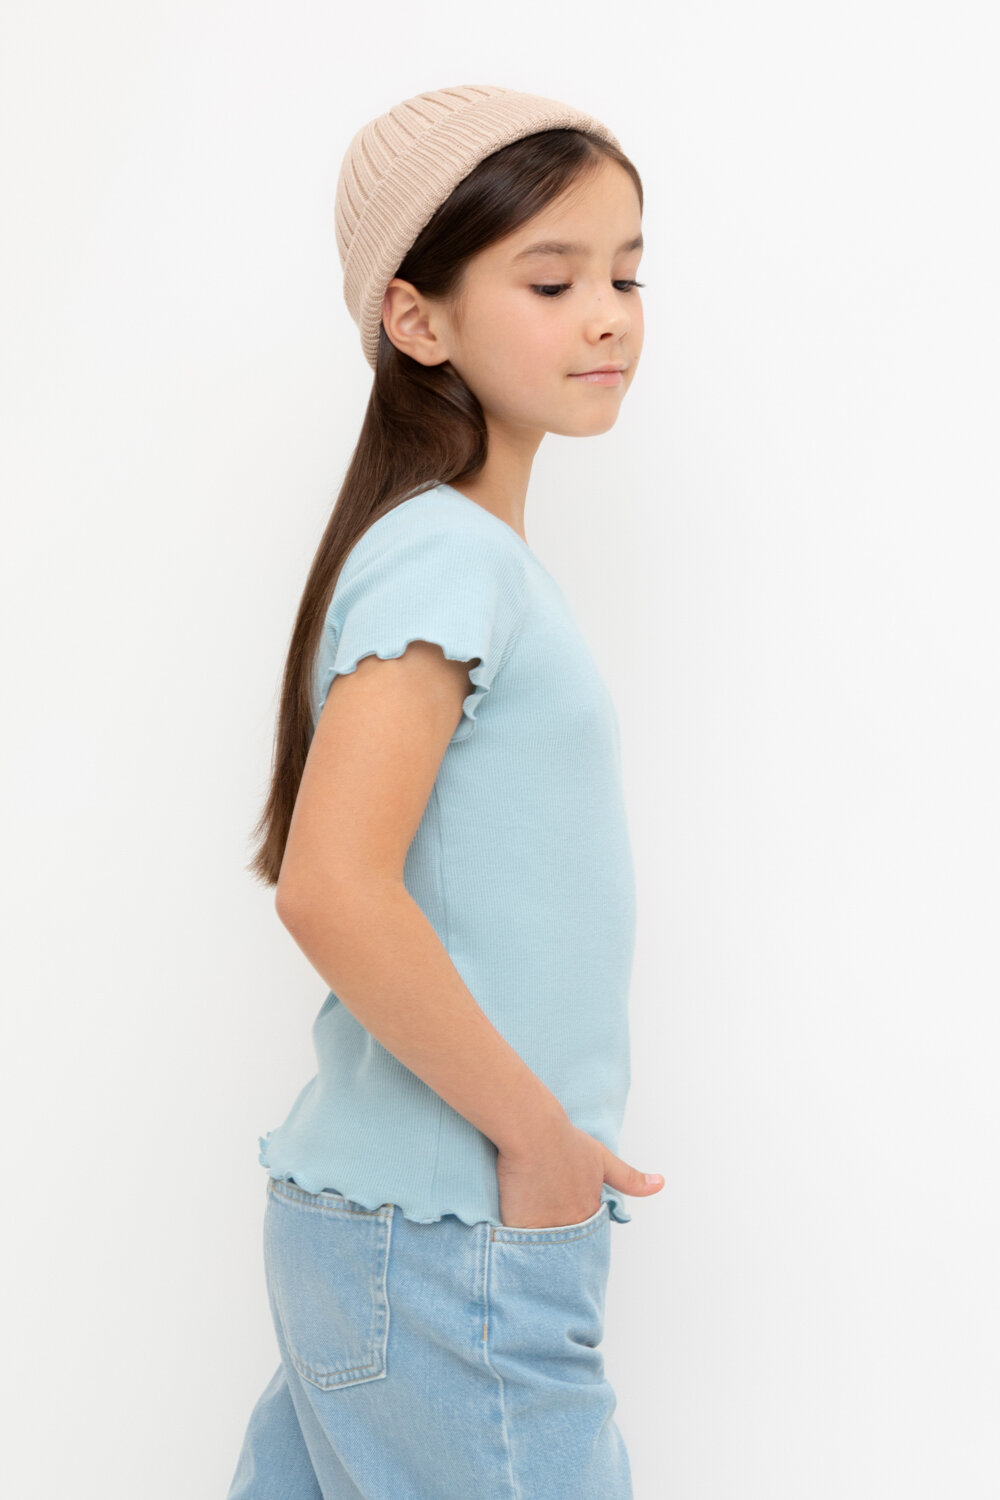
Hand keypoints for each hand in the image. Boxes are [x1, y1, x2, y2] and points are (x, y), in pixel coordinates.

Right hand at [496, 1115, 663, 1229]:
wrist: (534, 1131)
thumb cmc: (566, 1140)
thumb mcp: (602, 1158)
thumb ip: (629, 1178)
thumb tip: (661, 1184)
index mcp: (590, 1210)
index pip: (587, 1233)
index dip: (575, 1225)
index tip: (565, 1219)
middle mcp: (572, 1223)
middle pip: (566, 1244)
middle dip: (558, 1241)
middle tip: (546, 1228)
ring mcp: (546, 1227)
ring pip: (542, 1247)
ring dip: (537, 1245)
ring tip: (528, 1236)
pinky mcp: (520, 1226)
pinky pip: (518, 1244)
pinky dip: (516, 1243)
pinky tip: (512, 1235)